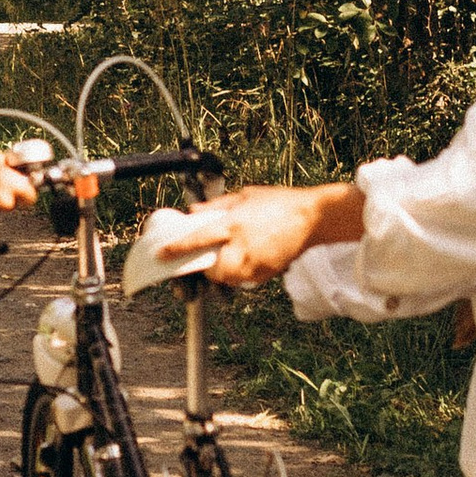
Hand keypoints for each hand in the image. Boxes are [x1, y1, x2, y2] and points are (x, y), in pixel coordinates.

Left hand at [184, 182, 364, 287]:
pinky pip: (246, 280)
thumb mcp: (245, 196)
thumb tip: (194, 212)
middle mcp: (243, 246)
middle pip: (213, 269)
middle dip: (207, 267)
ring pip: (228, 278)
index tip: (162, 254)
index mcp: (234, 223)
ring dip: (224, 272)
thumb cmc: (280, 202)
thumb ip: (217, 206)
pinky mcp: (268, 273)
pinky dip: (241, 274)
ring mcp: (257, 262)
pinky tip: (249, 259)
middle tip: (208, 258)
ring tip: (230, 258)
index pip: (199, 239)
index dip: (178, 248)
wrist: (313, 217)